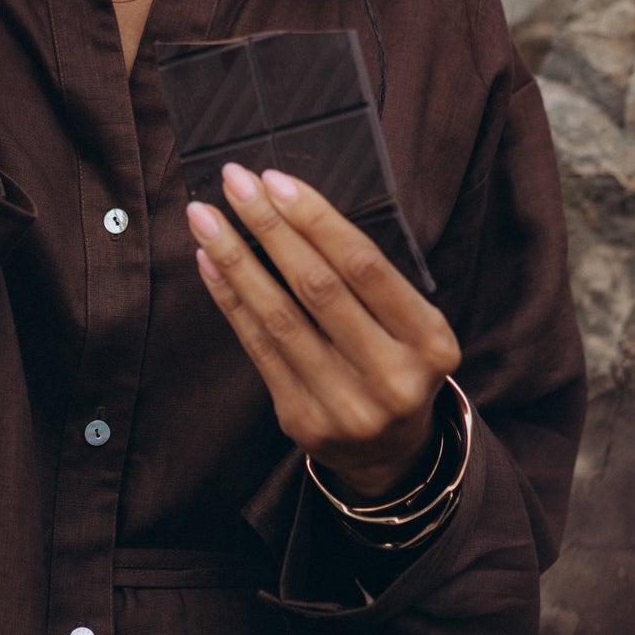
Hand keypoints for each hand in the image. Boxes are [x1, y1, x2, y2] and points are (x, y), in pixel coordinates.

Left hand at [186, 165, 460, 502]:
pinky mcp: (302, 419)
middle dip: (269, 227)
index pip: (364, 265)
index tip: (275, 180)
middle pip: (317, 286)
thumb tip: (291, 208)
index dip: (315, 219)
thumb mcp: (411, 324)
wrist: (391, 453)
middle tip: (235, 184)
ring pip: (279, 317)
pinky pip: (257, 347)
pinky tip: (210, 263)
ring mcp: (345, 404)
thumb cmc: (397, 362)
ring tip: (205, 217)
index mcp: (428, 341)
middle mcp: (391, 376)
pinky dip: (230, 299)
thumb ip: (366, 279)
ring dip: (235, 259)